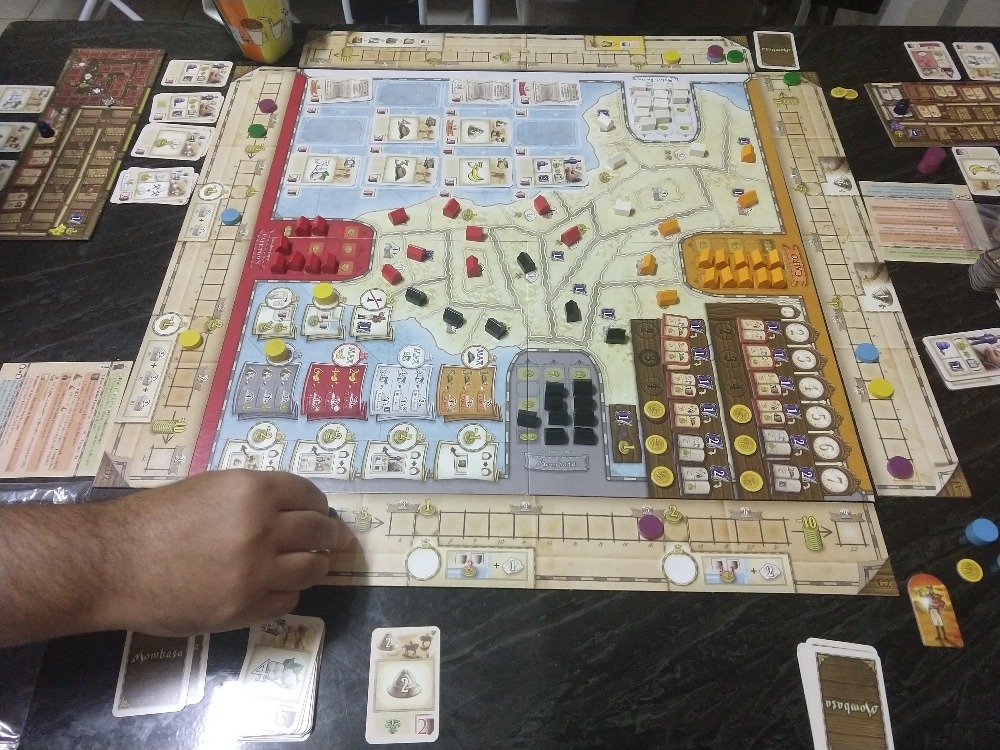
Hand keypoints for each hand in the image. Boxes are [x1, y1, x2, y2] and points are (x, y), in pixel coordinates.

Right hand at [105, 469, 349, 635]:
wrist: (115, 563)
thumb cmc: (154, 519)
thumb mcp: (209, 488)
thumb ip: (251, 497)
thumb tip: (289, 509)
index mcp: (253, 491)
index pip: (308, 495)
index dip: (318, 504)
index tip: (321, 510)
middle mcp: (263, 529)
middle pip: (318, 531)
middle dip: (331, 534)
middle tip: (337, 539)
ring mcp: (257, 571)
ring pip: (311, 568)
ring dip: (318, 565)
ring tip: (318, 565)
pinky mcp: (246, 607)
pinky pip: (287, 599)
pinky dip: (289, 592)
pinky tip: (281, 588)